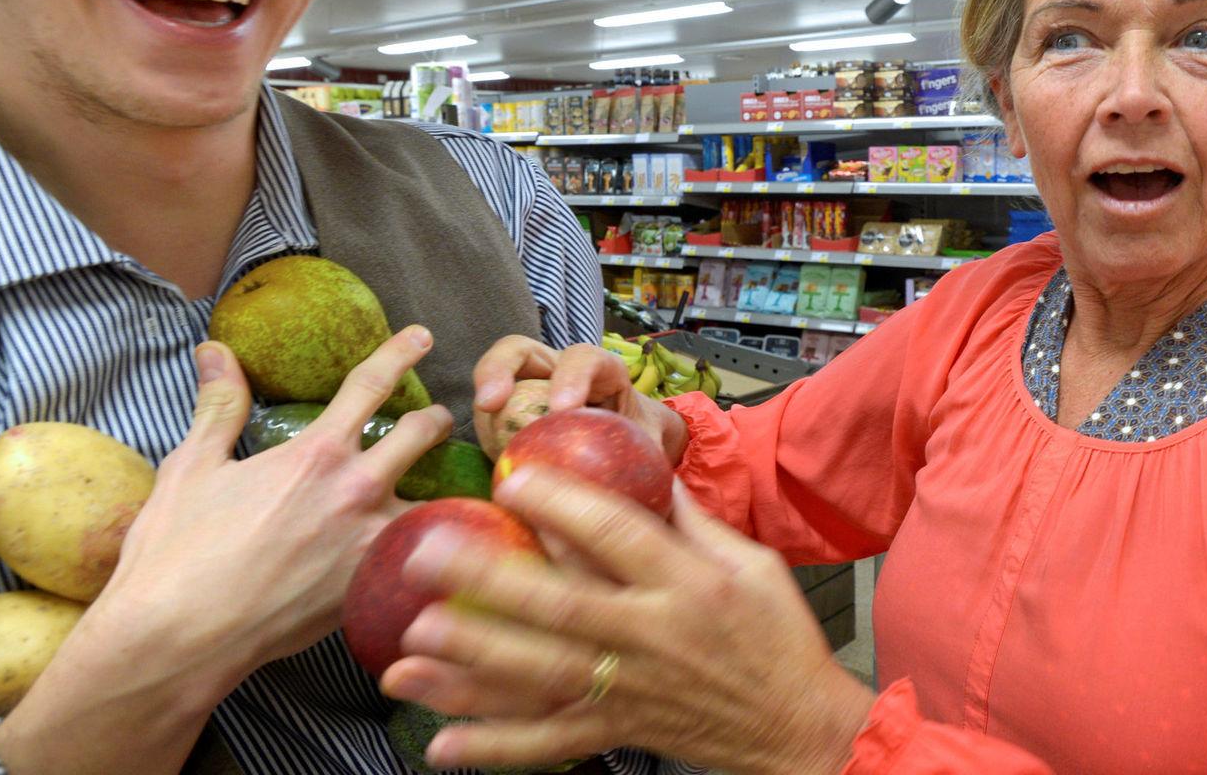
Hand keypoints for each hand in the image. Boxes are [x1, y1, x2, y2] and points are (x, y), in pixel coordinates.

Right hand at [0, 326, 451, 773]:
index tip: (421, 337)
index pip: (371, 385)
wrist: (179, 639)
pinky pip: (415, 559)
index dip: (399, 353)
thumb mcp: (193, 467)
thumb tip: (216, 352)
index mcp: (316, 455)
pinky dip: (420, 546)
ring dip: (433, 489)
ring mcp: (370, 546)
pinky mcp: (370, 593)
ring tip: (434, 488)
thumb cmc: (177, 552)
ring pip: (429, 502)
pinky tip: (419, 551)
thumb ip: (218, 406)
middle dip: (434, 420)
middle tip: (438, 417)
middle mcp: (356, 492)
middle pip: (420, 436)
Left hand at [379, 468, 873, 774]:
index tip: (511, 479)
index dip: (563, 506)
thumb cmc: (775, 635)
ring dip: (469, 667)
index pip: (617, 535)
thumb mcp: (747, 560)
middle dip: (487, 582)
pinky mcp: (616, 733)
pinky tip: (439, 742)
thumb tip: (632, 459)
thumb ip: (685, 516)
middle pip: (560, 607)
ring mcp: (629, 692)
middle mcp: (651, 638)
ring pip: (540, 678)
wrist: (797, 727)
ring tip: (408, 650)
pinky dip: (493, 746)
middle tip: (423, 555)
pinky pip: (547, 743)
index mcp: (686, 584)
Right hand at [472, 335, 686, 462]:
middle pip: (520, 351)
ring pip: (494, 379)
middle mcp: (558, 371)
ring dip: (486, 408)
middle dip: (499, 369)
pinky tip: (494, 461)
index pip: (585, 359)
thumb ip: (645, 458)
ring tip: (488, 441)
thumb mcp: (650, 446)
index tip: (562, 408)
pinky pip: (489, 419)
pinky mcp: (510, 415)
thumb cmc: (640, 442)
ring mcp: (528, 389)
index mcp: (601, 371)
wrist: (628, 451)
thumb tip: (640, 492)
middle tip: (490, 403)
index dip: (572, 376)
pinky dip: (486, 435)